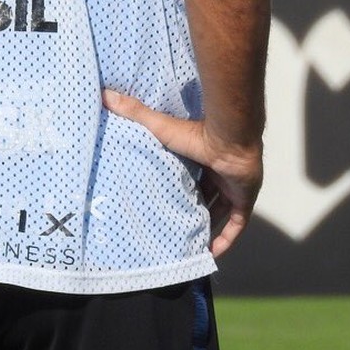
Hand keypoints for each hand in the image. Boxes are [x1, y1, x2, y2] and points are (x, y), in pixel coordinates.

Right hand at [102, 88, 261, 256]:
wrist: (229, 138)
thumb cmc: (196, 132)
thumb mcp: (159, 126)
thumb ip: (135, 112)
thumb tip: (105, 95)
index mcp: (202, 157)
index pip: (190, 175)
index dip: (179, 189)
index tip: (163, 199)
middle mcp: (219, 173)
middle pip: (205, 196)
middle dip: (192, 210)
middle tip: (173, 226)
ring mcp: (233, 188)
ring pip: (220, 212)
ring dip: (206, 227)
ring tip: (188, 244)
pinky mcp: (244, 201)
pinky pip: (236, 226)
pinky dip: (226, 239)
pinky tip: (211, 254)